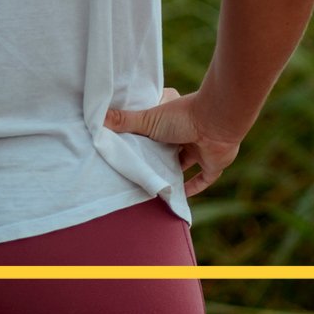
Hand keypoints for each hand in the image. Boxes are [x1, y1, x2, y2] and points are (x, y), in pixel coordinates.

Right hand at [103, 87, 240, 197]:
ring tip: (154, 185)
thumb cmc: (182, 116)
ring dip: (173, 172)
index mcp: (172, 116)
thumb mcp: (149, 119)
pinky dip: (193, 188)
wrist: (217, 123)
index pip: (156, 124)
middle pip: (168, 146)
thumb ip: (125, 121)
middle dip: (157, 155)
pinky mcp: (213, 163)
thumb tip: (97, 118)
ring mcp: (201, 146)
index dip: (145, 133)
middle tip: (139, 168)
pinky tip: (179, 197)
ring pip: (184, 162)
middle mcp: (187, 130)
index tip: (130, 142)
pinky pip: (203, 179)